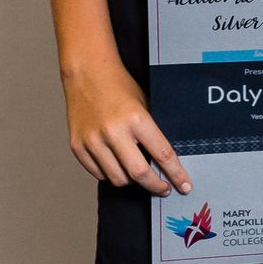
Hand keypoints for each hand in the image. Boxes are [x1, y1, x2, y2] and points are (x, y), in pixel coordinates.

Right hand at [64, 62, 189, 195]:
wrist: (87, 74)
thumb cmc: (120, 88)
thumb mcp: (145, 105)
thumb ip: (152, 132)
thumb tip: (166, 162)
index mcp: (137, 119)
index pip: (162, 154)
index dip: (176, 174)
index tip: (185, 186)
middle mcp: (113, 132)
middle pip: (139, 174)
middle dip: (156, 186)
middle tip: (164, 188)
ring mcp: (92, 141)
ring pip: (117, 178)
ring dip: (132, 181)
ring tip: (140, 174)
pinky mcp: (77, 146)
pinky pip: (97, 173)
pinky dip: (110, 174)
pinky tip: (118, 166)